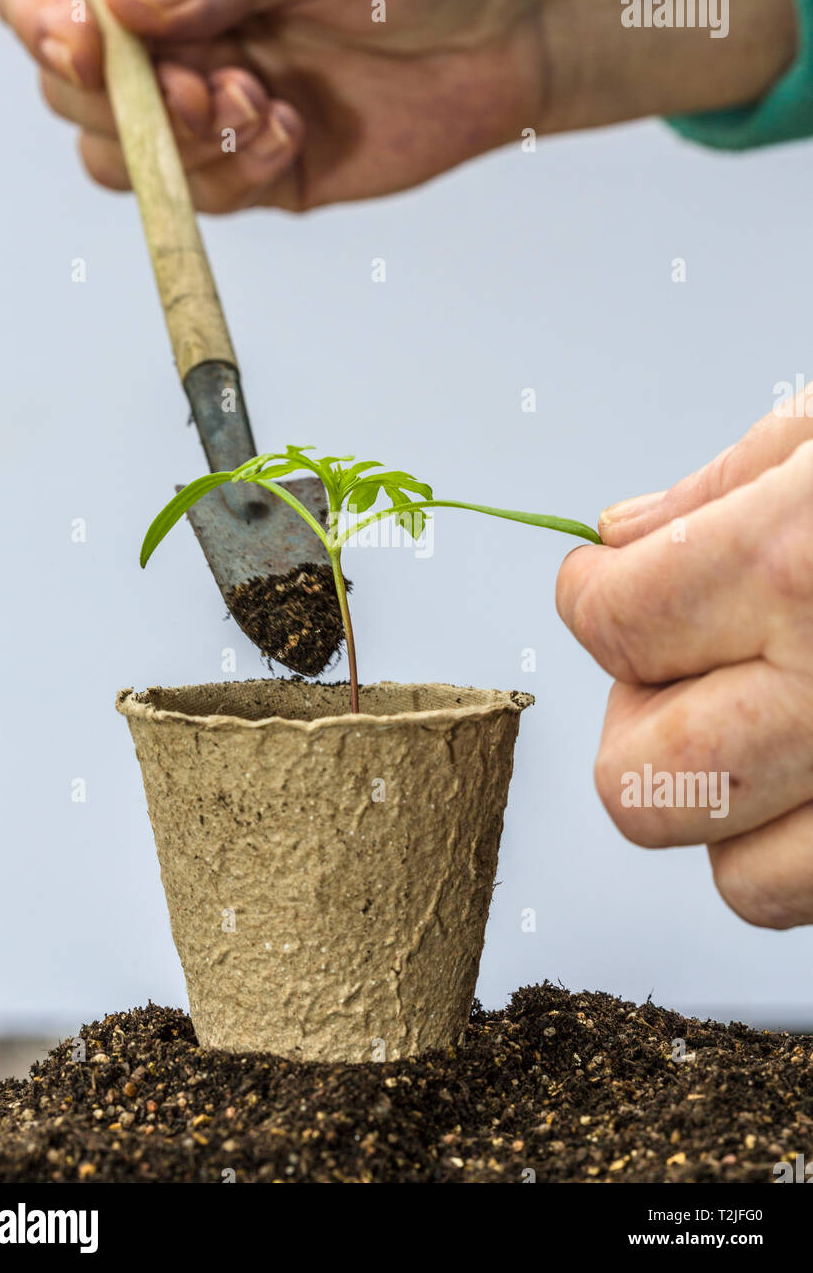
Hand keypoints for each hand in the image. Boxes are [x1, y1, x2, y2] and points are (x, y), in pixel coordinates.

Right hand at [0, 0, 793, 212]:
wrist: (521, 23)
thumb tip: (124, 10)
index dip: (43, 15)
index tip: (88, 48)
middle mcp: (178, 22)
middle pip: (74, 84)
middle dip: (126, 100)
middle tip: (207, 88)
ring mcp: (212, 98)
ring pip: (126, 155)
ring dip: (176, 149)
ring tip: (257, 108)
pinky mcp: (258, 166)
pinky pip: (204, 196)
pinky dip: (236, 175)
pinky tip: (293, 134)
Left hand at [556, 386, 812, 929]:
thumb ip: (730, 490)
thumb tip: (626, 538)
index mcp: (795, 566)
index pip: (609, 623)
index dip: (593, 596)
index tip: (607, 583)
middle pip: (638, 781)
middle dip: (635, 722)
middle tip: (681, 666)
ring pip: (735, 876)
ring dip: (715, 808)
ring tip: (755, 728)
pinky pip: (804, 894)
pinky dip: (789, 847)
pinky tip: (805, 770)